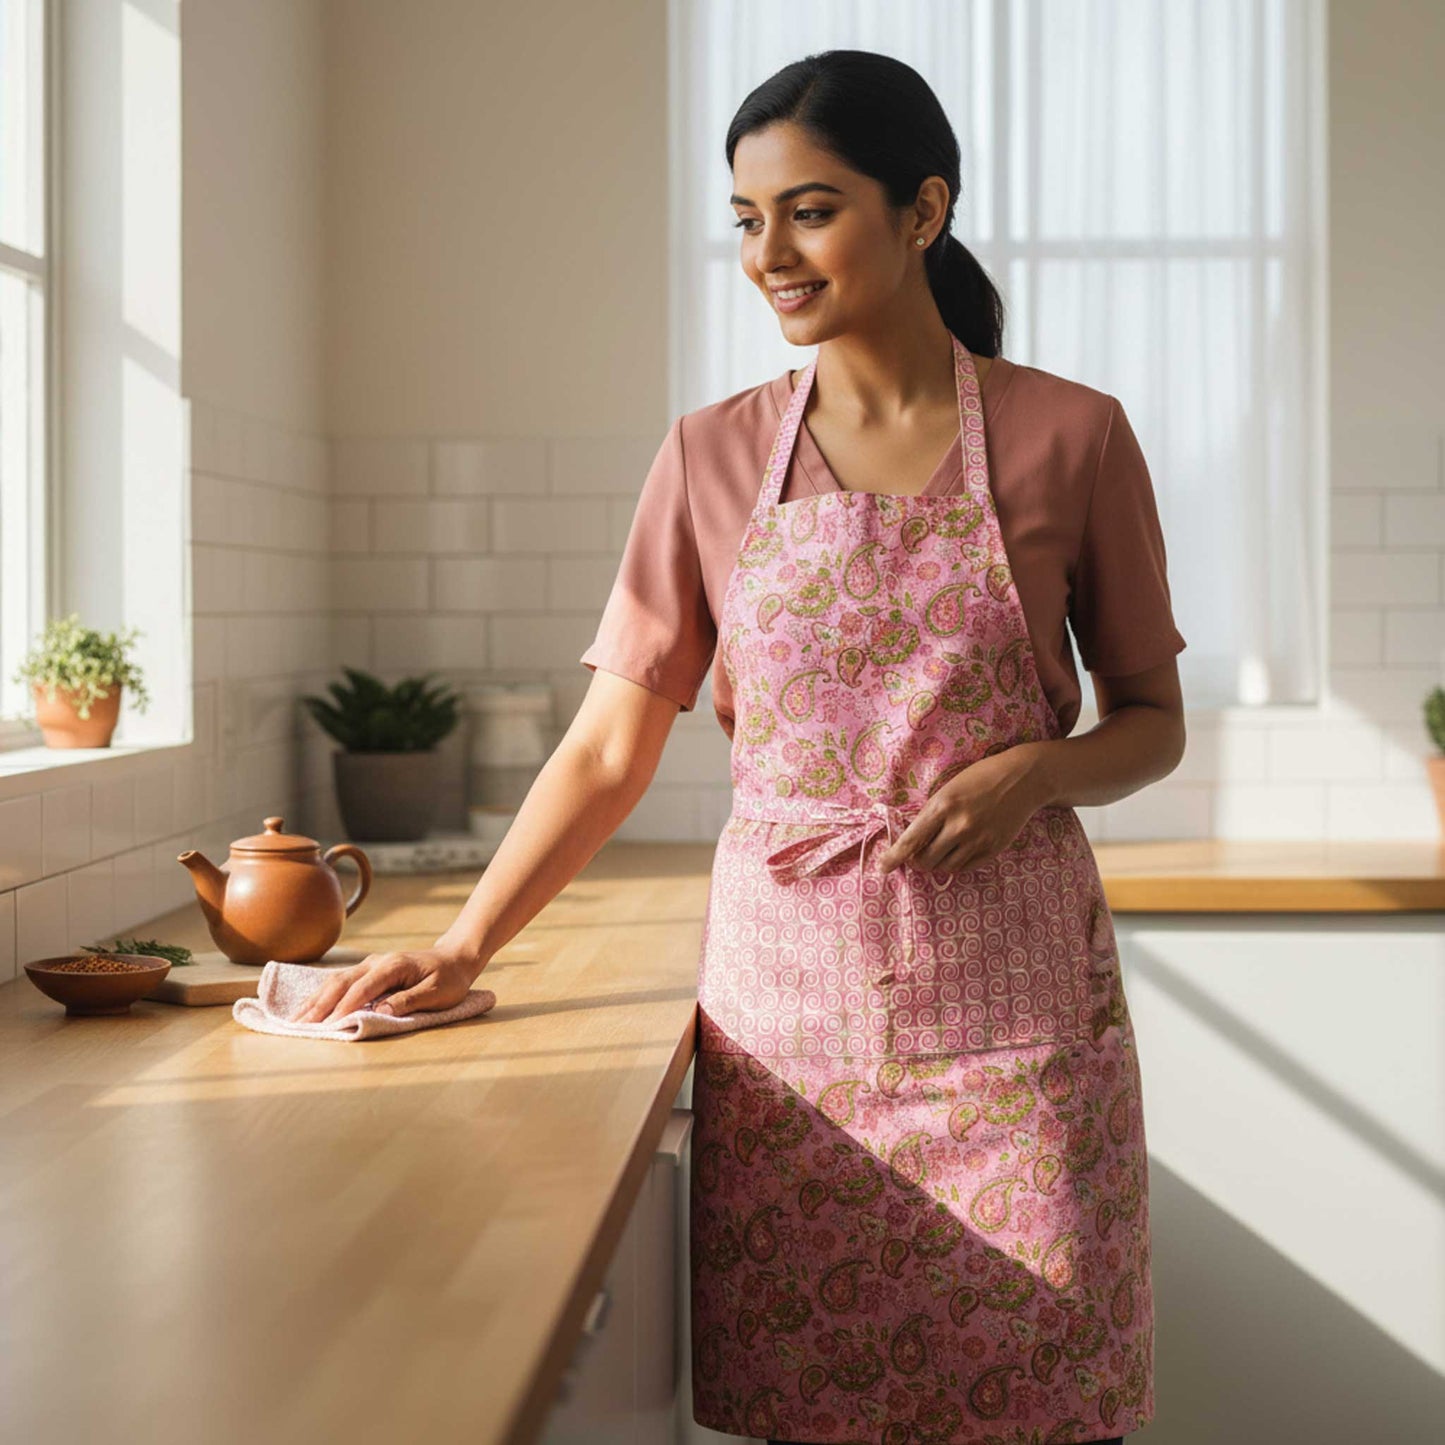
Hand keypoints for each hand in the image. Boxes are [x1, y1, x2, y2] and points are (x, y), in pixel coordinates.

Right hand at [289, 944, 482, 1023]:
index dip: (345, 1007)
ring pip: (335, 981)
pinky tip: (308, 1008)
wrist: (454, 958)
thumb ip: (410, 1001)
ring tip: (295, 1021)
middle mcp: (376, 962)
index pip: (363, 988)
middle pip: (341, 983)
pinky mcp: (367, 970)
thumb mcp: (438, 993)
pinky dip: (322, 995)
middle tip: (299, 1027)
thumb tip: (381, 1012)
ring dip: (315, 1001)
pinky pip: (340, 982)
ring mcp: (369, 964)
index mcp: (393, 966)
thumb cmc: (449, 978)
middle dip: (319, 1005)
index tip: (329, 1025)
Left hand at [876, 745, 1049, 875]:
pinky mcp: (994, 849)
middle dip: (917, 861)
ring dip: (937, 863)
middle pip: (926, 860)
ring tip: (939, 850)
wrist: (1023, 779)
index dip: (894, 857)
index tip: (883, 867)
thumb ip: (932, 813)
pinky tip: (958, 851)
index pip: (911, 840)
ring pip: (945, 867)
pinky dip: (956, 864)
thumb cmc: (981, 778)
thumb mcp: (949, 788)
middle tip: (917, 855)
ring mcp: (978, 840)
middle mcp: (959, 826)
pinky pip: (966, 868)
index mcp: (943, 806)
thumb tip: (913, 840)